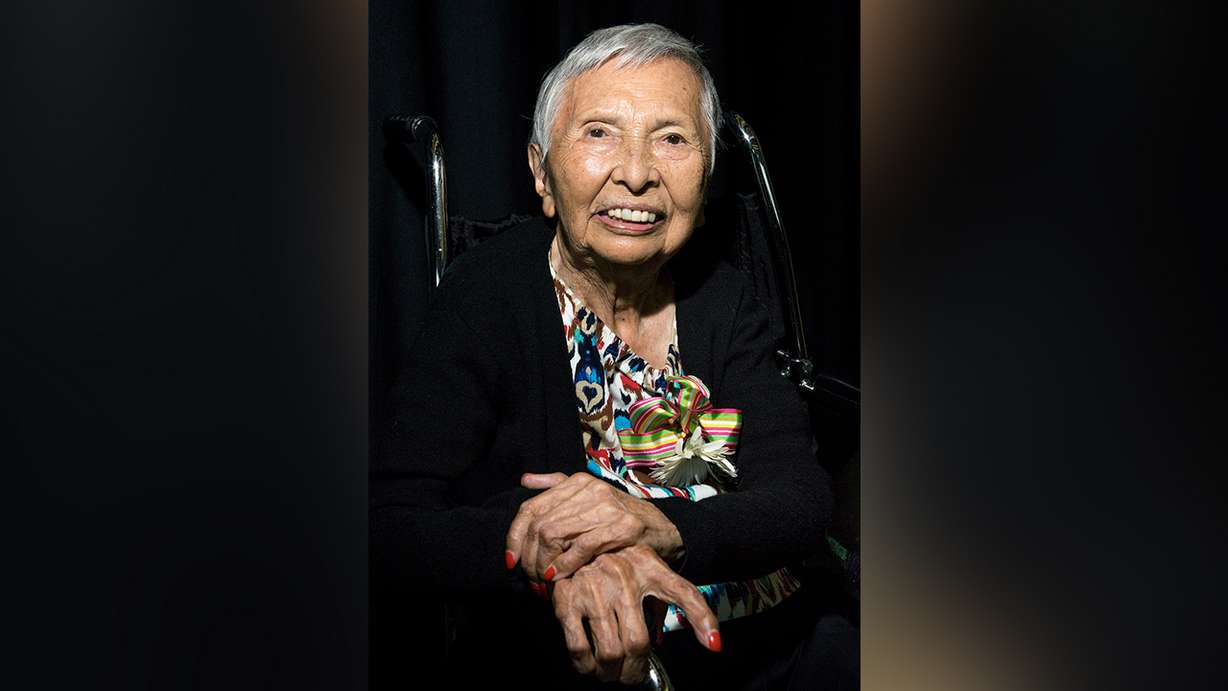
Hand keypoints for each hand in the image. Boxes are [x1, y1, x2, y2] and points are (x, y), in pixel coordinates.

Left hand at [506, 472, 683, 582]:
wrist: (665, 531)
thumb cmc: (622, 520)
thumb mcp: (590, 499)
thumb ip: (557, 486)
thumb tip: (525, 480)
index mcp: (577, 482)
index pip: (531, 507)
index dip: (515, 536)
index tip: (511, 560)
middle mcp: (590, 489)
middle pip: (540, 524)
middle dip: (529, 557)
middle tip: (530, 579)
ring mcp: (607, 506)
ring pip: (555, 534)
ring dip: (543, 564)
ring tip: (542, 581)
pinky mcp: (623, 526)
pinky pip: (580, 547)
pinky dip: (564, 566)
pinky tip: (558, 577)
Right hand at [549, 543, 719, 683]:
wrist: (573, 537)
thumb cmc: (620, 559)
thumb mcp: (652, 570)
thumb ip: (673, 602)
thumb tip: (699, 639)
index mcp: (650, 568)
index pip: (685, 594)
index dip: (703, 619)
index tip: (714, 643)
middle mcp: (623, 578)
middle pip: (637, 643)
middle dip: (634, 671)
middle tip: (631, 677)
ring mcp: (593, 589)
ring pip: (608, 651)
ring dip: (610, 673)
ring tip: (611, 675)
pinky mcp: (566, 599)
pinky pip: (578, 645)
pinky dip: (585, 665)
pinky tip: (589, 666)